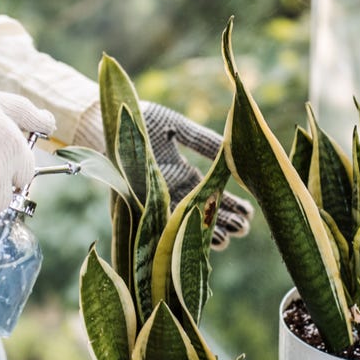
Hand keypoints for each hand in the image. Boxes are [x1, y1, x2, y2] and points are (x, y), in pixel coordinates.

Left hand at [142, 102, 252, 249]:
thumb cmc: (143, 120)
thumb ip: (203, 140)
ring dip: (207, 230)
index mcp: (181, 174)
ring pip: (185, 221)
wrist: (110, 121)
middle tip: (244, 230)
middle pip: (201, 211)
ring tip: (229, 238)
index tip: (249, 212)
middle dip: (224, 221)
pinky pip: (163, 223)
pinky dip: (181, 231)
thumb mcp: (178, 128)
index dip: (229, 203)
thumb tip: (232, 149)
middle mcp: (170, 190)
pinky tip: (199, 238)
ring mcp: (155, 199)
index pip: (209, 193)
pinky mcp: (139, 204)